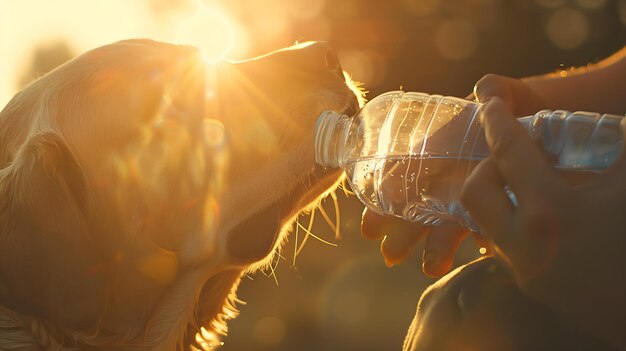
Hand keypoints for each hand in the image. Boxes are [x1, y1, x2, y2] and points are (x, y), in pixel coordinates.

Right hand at [359, 74, 542, 276]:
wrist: (556, 130)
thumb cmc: (526, 108)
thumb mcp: (513, 95)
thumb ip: (500, 90)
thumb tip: (487, 91)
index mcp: (442, 145)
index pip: (407, 167)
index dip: (388, 188)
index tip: (376, 209)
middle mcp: (449, 173)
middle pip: (418, 202)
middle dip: (401, 227)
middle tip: (389, 252)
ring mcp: (469, 195)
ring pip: (443, 222)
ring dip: (433, 244)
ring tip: (430, 266)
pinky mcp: (494, 212)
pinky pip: (479, 229)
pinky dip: (479, 238)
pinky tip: (479, 248)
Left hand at [461, 96, 625, 348]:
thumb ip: (615, 141)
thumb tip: (607, 117)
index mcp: (551, 213)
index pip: (508, 151)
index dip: (496, 118)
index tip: (487, 97)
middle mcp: (526, 246)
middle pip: (475, 191)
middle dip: (489, 164)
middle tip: (518, 153)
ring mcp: (528, 272)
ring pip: (487, 222)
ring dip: (501, 195)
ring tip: (534, 182)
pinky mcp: (536, 290)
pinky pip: (508, 246)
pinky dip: (515, 222)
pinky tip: (546, 213)